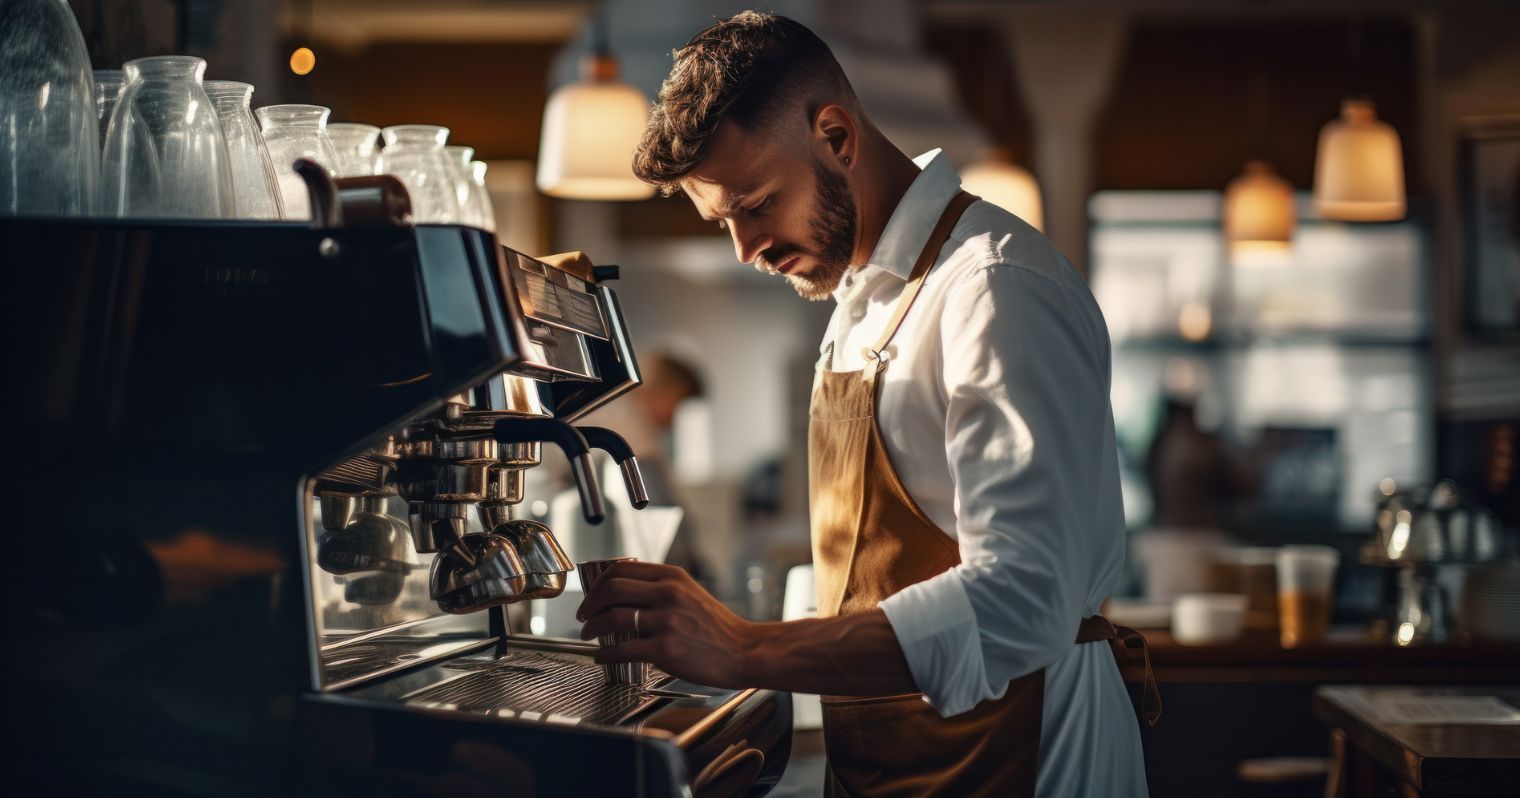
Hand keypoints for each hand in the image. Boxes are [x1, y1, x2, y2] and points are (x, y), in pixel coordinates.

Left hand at [577, 561, 757, 688]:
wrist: (744, 651)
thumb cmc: (718, 627)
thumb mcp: (690, 592)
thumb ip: (660, 588)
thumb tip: (623, 593)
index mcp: (672, 576)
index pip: (621, 568)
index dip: (597, 583)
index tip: (591, 597)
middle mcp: (668, 594)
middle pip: (612, 589)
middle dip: (589, 604)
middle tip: (584, 616)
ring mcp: (667, 621)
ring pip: (613, 618)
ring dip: (592, 628)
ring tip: (589, 635)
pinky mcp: (665, 649)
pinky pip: (622, 649)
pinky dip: (604, 653)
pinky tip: (602, 655)